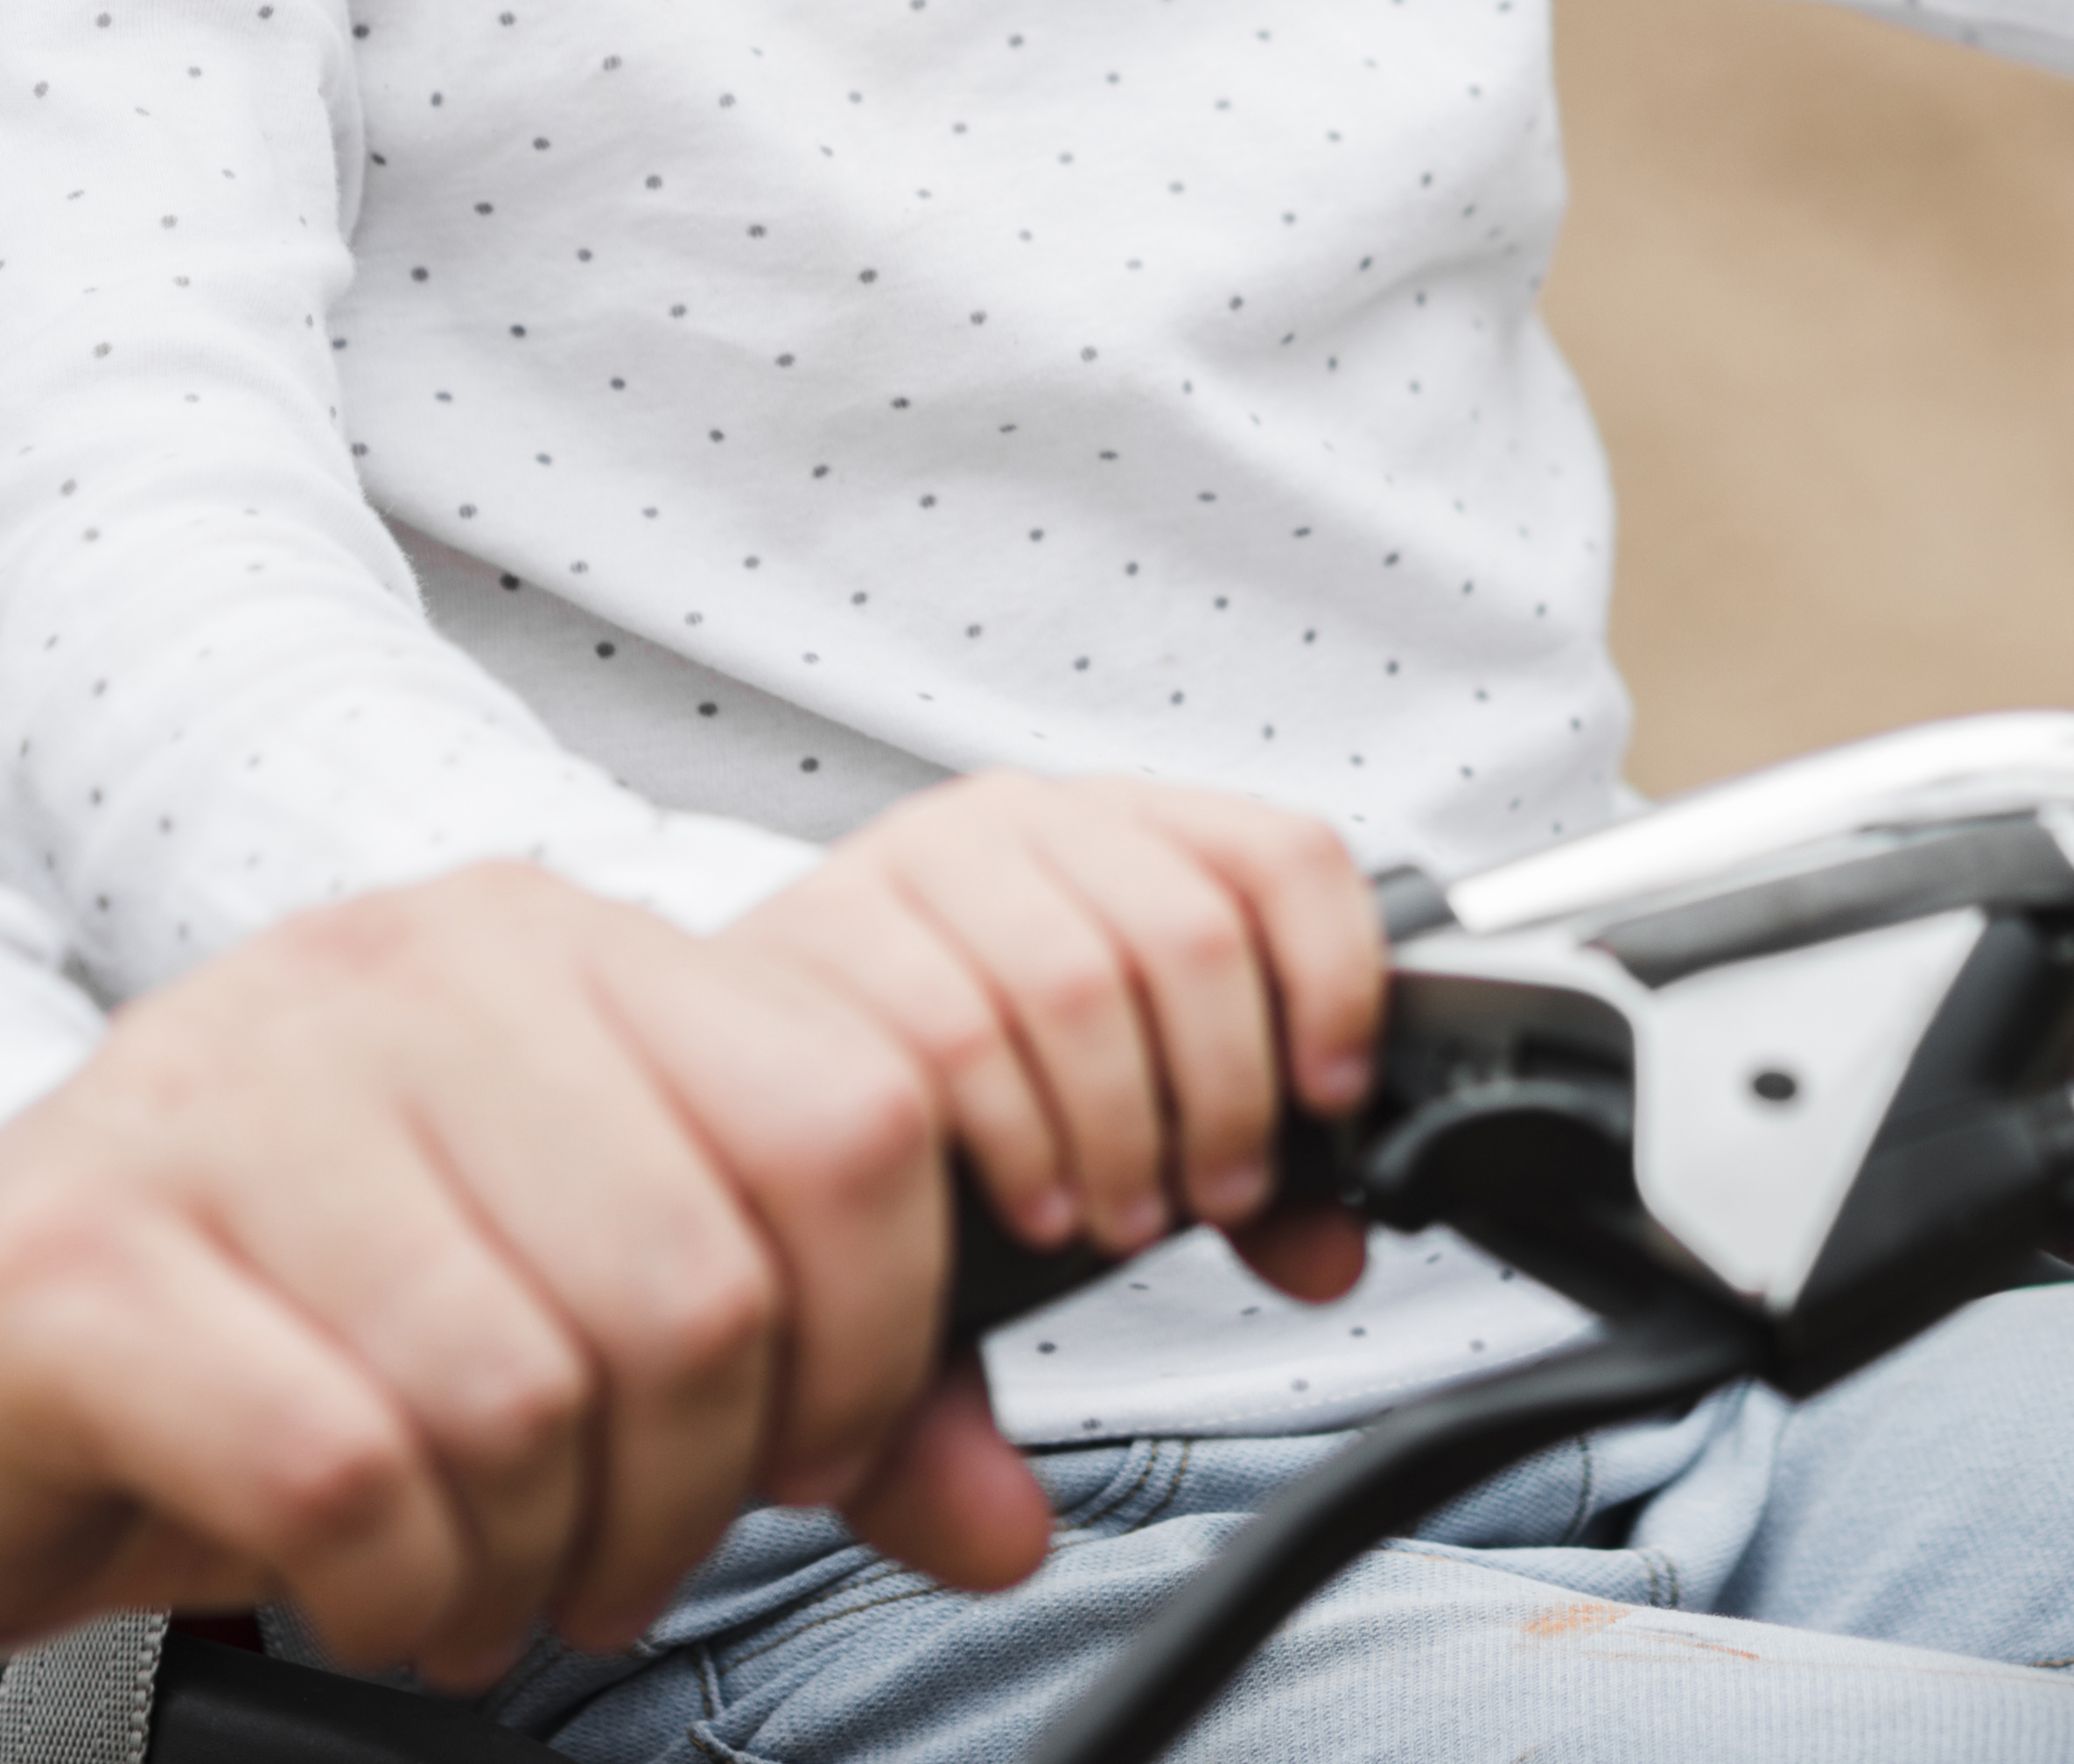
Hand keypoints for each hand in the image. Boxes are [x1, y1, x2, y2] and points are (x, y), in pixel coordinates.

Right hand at [0, 864, 1048, 1688]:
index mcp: (548, 945)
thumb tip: (1013, 1525)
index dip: (873, 1336)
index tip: (794, 1450)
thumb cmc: (279, 1321)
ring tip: (480, 1576)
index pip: (851, 1115)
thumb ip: (808, 1392)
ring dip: (533, 1558)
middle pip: (699, 1280)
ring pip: (522, 1390)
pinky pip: (344, 1474)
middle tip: (616, 1563)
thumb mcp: (569, 1310)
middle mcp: (399, 975)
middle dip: (692, 1490)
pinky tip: (372, 1587)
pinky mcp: (80, 1261)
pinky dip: (395, 1588)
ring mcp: (225, 1099)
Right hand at [719, 775, 1382, 1295]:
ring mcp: (920, 862)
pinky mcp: (830, 928)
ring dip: (1121, 1127)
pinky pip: (959, 1033)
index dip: (1334, 977)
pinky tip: (1031, 1200)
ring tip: (1116, 1213)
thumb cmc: (937, 1089)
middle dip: (1224, 1096)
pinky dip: (1019, 1139)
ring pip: (1080, 981)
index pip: (1280, 854)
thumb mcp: (1111, 1113)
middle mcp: (1024, 821)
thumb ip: (1228, 1181)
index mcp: (1123, 831)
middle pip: (1193, 934)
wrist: (739, 1078)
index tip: (1331, 1096)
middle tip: (1210, 1196)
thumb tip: (1328, 1252)